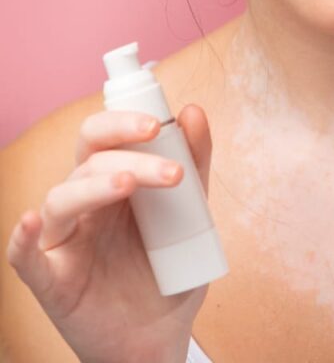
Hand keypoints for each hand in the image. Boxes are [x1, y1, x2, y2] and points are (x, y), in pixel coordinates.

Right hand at [6, 104, 212, 362]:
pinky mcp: (52, 281)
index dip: (123, 120)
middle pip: (88, 158)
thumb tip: (194, 110)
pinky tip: (31, 221)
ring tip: (128, 184)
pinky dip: (21, 237)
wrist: (159, 341)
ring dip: (95, 184)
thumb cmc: (170, 273)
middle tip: (155, 139)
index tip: (158, 121)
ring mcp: (66, 241)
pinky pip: (25, 258)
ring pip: (63, 197)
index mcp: (114, 182)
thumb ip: (195, 165)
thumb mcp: (193, 217)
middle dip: (118, 141)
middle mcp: (86, 205)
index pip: (106, 136)